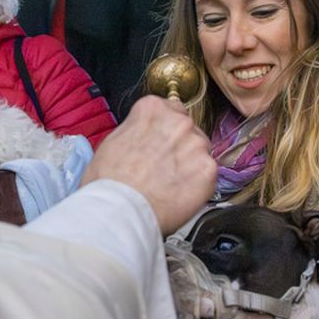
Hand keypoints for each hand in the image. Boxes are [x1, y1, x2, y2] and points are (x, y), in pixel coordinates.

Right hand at [83, 95, 215, 233]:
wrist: (120, 209)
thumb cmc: (109, 181)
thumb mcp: (112, 141)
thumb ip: (136, 130)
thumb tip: (143, 136)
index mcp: (153, 108)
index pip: (171, 110)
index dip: (164, 130)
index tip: (159, 143)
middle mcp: (179, 121)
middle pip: (187, 130)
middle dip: (179, 147)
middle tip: (162, 168)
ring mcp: (197, 145)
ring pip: (200, 152)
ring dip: (189, 165)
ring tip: (169, 185)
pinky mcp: (209, 170)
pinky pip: (207, 175)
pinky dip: (197, 185)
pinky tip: (178, 194)